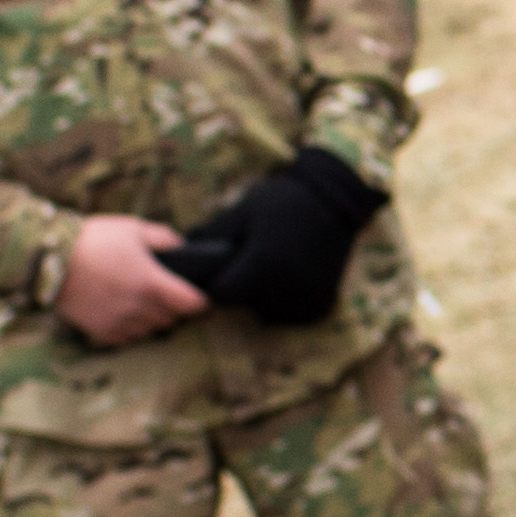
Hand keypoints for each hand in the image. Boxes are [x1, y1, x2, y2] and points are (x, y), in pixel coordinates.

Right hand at [55, 212, 207, 347]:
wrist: (48, 260)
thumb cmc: (93, 239)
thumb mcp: (132, 228)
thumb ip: (162, 238)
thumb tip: (180, 246)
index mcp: (151, 283)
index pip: (191, 304)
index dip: (199, 301)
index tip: (199, 298)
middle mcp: (138, 307)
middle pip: (171, 318)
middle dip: (173, 308)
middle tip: (166, 295)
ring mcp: (119, 322)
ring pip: (150, 330)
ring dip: (152, 319)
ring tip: (142, 302)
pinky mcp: (101, 332)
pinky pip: (126, 338)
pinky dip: (130, 329)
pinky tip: (123, 312)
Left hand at [164, 149, 387, 325]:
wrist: (335, 202)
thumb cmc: (282, 203)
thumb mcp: (241, 213)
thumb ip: (209, 237)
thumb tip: (180, 254)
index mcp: (262, 264)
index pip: (221, 295)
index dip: (215, 285)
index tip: (219, 274)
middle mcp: (285, 287)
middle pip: (244, 305)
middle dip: (241, 290)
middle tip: (250, 264)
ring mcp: (306, 299)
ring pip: (267, 313)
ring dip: (262, 299)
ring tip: (271, 269)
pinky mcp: (321, 305)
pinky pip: (291, 314)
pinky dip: (286, 302)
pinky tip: (289, 278)